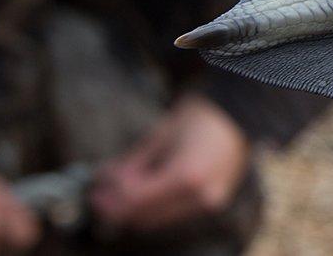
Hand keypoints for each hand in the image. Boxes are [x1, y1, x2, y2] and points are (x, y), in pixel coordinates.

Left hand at [90, 94, 249, 232]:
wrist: (238, 112)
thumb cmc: (199, 115)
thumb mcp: (161, 134)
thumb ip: (134, 162)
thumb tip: (107, 179)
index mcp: (185, 176)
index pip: (137, 201)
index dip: (111, 199)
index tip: (95, 191)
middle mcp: (199, 197)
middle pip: (147, 217)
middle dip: (120, 208)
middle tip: (100, 195)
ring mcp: (209, 203)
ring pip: (160, 220)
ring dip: (136, 210)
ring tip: (118, 192)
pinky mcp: (213, 203)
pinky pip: (175, 213)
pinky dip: (155, 207)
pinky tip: (143, 191)